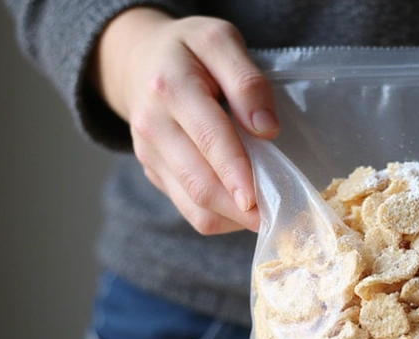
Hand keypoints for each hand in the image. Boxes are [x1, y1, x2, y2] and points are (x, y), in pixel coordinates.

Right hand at [91, 7, 278, 233]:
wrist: (139, 59)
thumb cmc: (189, 49)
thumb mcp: (220, 41)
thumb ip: (246, 81)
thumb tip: (267, 128)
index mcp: (171, 88)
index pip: (210, 138)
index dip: (238, 172)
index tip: (264, 200)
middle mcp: (153, 127)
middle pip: (200, 183)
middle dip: (241, 208)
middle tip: (279, 216)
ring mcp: (149, 155)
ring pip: (194, 206)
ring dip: (234, 218)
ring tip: (267, 215)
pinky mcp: (154, 173)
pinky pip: (189, 209)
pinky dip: (221, 216)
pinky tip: (244, 206)